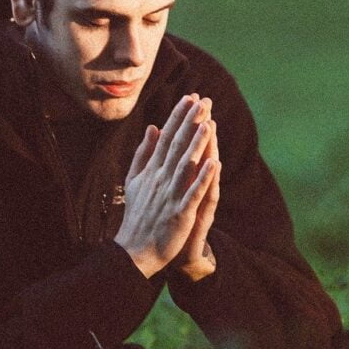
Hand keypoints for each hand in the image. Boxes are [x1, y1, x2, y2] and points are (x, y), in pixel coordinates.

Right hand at [113, 94, 219, 278]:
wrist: (134, 251)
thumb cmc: (137, 213)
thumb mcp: (135, 179)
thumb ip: (144, 152)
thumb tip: (153, 127)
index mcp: (152, 170)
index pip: (167, 137)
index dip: (178, 117)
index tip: (189, 98)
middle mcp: (160, 179)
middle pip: (178, 145)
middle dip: (190, 122)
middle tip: (203, 101)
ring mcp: (170, 195)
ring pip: (186, 165)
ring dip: (197, 144)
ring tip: (208, 123)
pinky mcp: (180, 213)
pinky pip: (193, 193)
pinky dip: (203, 178)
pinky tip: (214, 163)